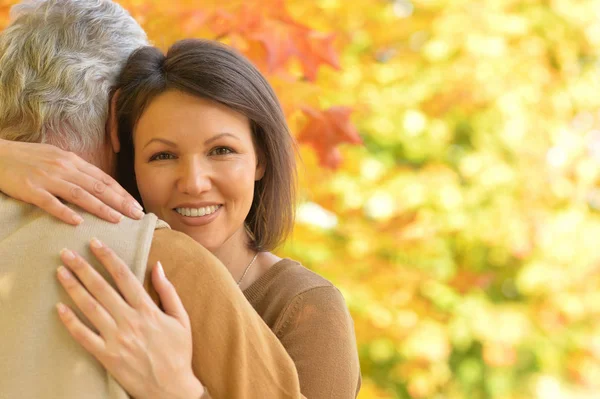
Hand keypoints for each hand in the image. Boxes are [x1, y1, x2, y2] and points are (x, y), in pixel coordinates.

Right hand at [0, 138, 143, 224]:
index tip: (137, 205)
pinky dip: (65, 212)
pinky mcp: (30, 189)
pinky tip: (78, 222)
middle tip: (137, 215)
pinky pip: (50, 202)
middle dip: (120, 201)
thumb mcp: (57, 158)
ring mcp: (47, 178)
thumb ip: (77, 170)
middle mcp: (64, 168)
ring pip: (80, 194)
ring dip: (100, 207)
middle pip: (97, 186)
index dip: (122, 193)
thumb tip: (98, 183)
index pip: (104, 178)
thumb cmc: (28, 158)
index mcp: (72, 161)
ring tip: (117, 219)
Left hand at [55, 239, 203, 398]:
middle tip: (67, 253)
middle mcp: (130, 320)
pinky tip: (59, 308)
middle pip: (102, 288)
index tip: (95, 244)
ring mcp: (116, 338)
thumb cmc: (178, 352)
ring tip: (60, 272)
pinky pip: (84, 336)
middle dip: (83, 268)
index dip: (108, 258)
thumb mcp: (181, 318)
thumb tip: (158, 265)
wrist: (171, 388)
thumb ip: (168, 291)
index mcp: (147, 309)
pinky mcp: (107, 356)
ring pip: (90, 308)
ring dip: (73, 288)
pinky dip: (71, 322)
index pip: (124, 276)